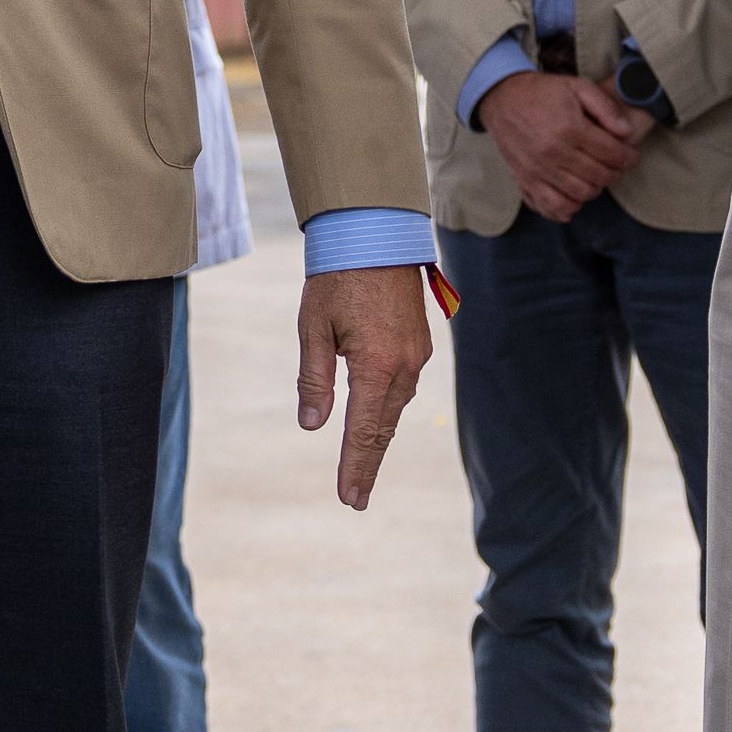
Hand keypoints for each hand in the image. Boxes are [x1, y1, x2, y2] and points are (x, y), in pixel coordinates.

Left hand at [296, 264, 433, 511]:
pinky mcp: (419, 343)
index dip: (356, 467)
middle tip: (356, 498)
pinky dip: (387, 408)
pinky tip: (374, 417)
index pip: (363, 430)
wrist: (374, 233)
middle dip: (368, 463)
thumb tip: (312, 424)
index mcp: (375, 364)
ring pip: (396, 407)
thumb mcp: (313, 327)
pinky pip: (403, 386)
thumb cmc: (336, 276)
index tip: (350, 498)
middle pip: (384, 427)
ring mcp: (417, 354)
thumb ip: (314, 378)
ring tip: (361, 465)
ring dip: (378, 436)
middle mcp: (404, 365)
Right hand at [475, 68, 648, 224]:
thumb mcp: (578, 87)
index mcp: (570, 128)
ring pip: (580, 195)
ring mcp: (538, 170)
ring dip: (595, 188)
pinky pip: (552, 206)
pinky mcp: (525, 179)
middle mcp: (554, 153)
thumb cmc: (543, 92)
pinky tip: (574, 196)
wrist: (502, 98)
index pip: (612, 154)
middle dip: (615, 173)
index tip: (631, 155)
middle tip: (616, 165)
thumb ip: (606, 107)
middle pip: (599, 177)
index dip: (629, 157)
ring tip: (596, 176)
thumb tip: (626, 132)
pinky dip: (568, 208)